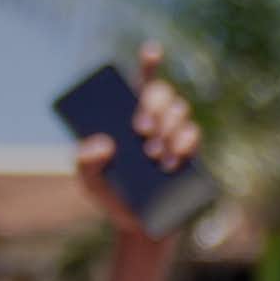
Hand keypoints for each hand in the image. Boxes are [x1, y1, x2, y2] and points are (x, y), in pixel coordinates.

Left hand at [74, 44, 200, 239]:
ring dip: (168, 127)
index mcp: (129, 118)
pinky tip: (172, 161)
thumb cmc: (113, 199)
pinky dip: (183, 143)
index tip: (152, 50)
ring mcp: (176, 136)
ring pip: (181, 111)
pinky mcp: (192, 156)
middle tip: (140, 130)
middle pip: (162, 94)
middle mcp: (156, 121)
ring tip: (154, 155)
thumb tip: (102, 142)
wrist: (141, 230)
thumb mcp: (89, 183)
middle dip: (153, 105)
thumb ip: (85, 163)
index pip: (141, 83)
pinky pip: (194, 136)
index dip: (149, 64)